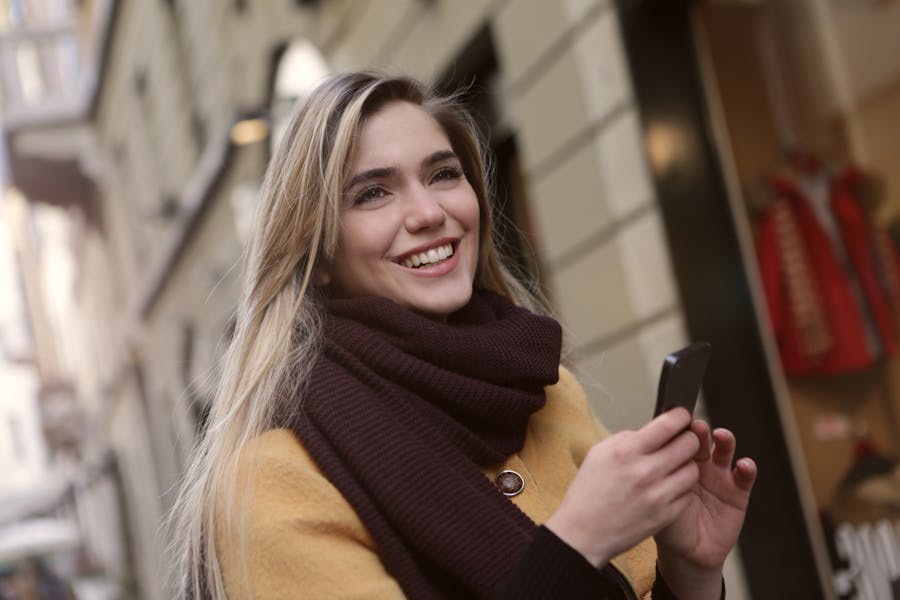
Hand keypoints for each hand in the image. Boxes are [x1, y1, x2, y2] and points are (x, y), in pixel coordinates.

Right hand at [545, 408, 700, 568]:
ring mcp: (657, 495)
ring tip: (672, 468)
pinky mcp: (665, 515)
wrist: (582, 533)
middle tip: (680, 442)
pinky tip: (667, 488)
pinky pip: (687, 494)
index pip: (668, 424)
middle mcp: (645, 472)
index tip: (681, 416)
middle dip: (687, 439)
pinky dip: (680, 489)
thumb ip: (627, 438)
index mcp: (627, 452)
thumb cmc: (588, 493)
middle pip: (688, 444)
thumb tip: (650, 431)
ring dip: (685, 465)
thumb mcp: (599, 453)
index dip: (680, 415)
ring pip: (693, 470)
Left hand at [655, 422, 756, 598]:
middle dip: (698, 433)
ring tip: (722, 436)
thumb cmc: (665, 521)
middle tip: (696, 427)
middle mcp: (698, 464)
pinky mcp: (737, 492)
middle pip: (700, 441)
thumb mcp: (653, 497)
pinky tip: (744, 465)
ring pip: (723, 451)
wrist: (685, 552)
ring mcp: (718, 476)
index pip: (677, 439)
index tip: (676, 421)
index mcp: (674, 461)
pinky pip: (744, 478)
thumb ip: (651, 475)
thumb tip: (634, 452)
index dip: (678, 430)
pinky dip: (746, 469)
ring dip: (725, 441)